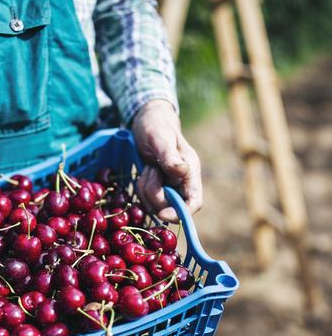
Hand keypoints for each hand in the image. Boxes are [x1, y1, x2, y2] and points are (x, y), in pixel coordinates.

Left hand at [132, 99, 202, 222]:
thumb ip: (170, 156)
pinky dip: (141, 187)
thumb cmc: (156, 126)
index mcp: (190, 171)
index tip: (163, 214)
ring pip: (155, 204)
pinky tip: (145, 171)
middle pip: (169, 207)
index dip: (180, 213)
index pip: (193, 202)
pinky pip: (146, 198)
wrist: (147, 121)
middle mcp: (182, 182)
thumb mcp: (160, 139)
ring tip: (148, 168)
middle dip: (154, 194)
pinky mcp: (157, 187)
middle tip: (150, 171)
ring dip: (146, 189)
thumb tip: (182, 172)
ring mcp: (169, 186)